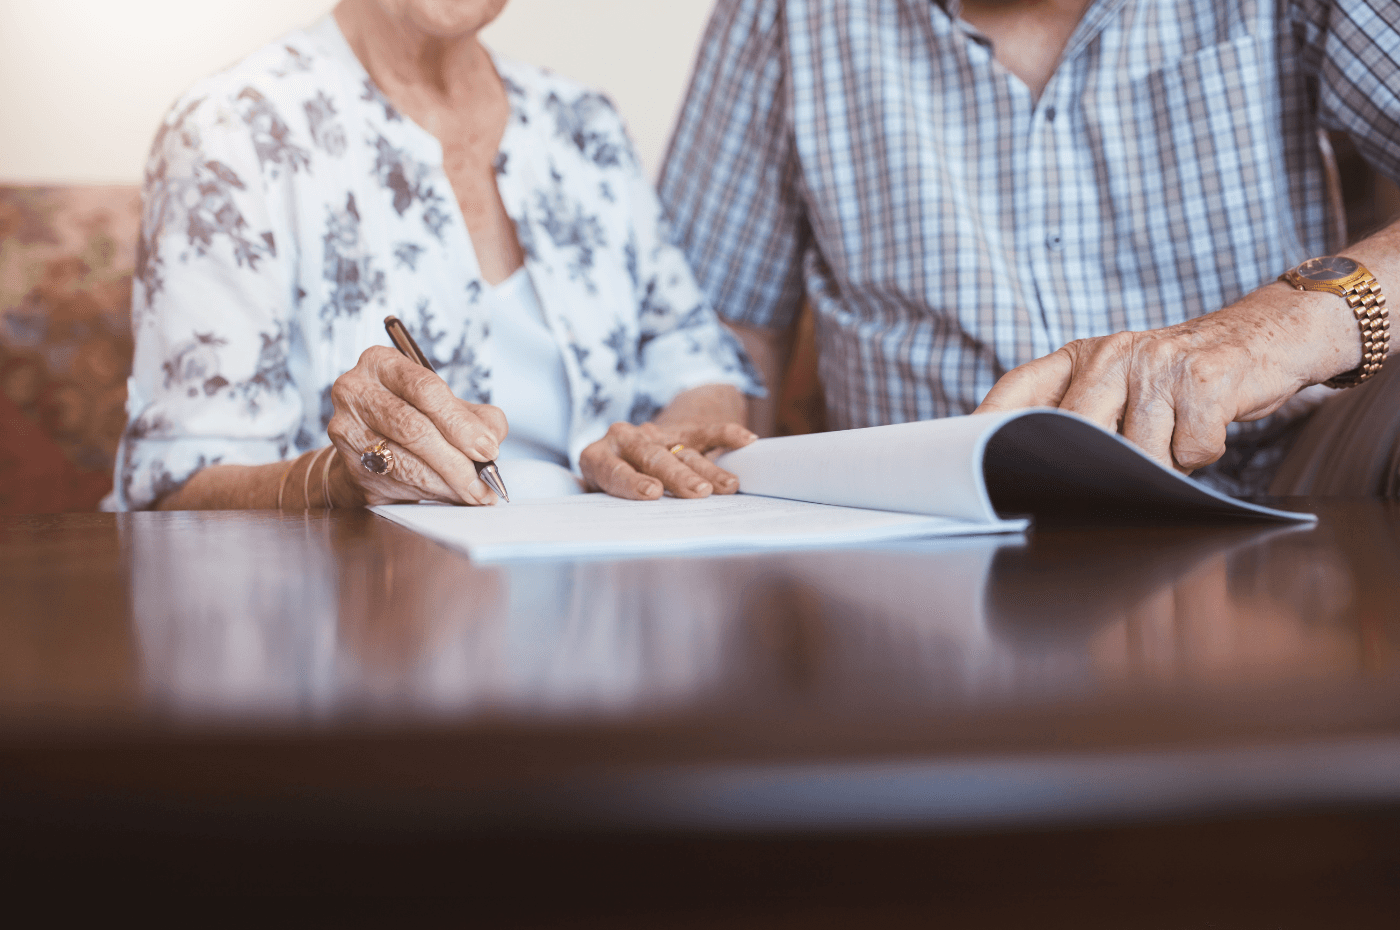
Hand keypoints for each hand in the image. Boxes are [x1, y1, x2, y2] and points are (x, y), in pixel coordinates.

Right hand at [326, 345, 507, 505]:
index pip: (425, 389)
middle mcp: (356, 389)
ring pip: (403, 461)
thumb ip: (477, 417)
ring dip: (445, 483)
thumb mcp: (447, 405)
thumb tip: (490, 440)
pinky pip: (394, 482)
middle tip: (484, 482)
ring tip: (473, 493)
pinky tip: (449, 495)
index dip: (461, 423)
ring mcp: (346, 427)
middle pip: (413, 428)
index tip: (488, 449)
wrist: (369, 444)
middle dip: (456, 460)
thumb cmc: (414, 416)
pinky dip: (429, 493)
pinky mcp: (348, 463)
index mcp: (382, 362)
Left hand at [579, 420, 757, 499]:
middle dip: (678, 476)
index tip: (653, 493)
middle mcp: (623, 440)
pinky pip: (706, 431)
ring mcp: (654, 434)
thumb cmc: (611, 487)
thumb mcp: (601, 497)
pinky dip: (726, 434)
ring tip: (729, 487)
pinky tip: (746, 440)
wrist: (626, 449)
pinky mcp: (680, 430)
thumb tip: (623, 537)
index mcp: (597, 458)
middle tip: (698, 493)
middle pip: (653, 457)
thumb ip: (609, 510)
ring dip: (707, 469)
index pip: (614, 470)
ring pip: (683, 450)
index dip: (632, 481)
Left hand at [974, 285, 1356, 471]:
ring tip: (1176, 431)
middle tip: (1120, 469)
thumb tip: (1028, 467)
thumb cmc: (1181, 375)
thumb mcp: (1121, 379)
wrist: (1267, 336)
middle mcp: (1113, 353)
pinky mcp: (1204, 381)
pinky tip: (1207, 425)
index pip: (1019, 390)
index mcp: (1082, 355)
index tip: (963, 458)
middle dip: (1100, 464)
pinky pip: (1189, 450)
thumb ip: (1080, 411)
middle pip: (1078, 434)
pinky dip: (1202, 452)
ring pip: (1139, 453)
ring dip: (1162, 460)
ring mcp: (1158, 364)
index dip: (987, 424)